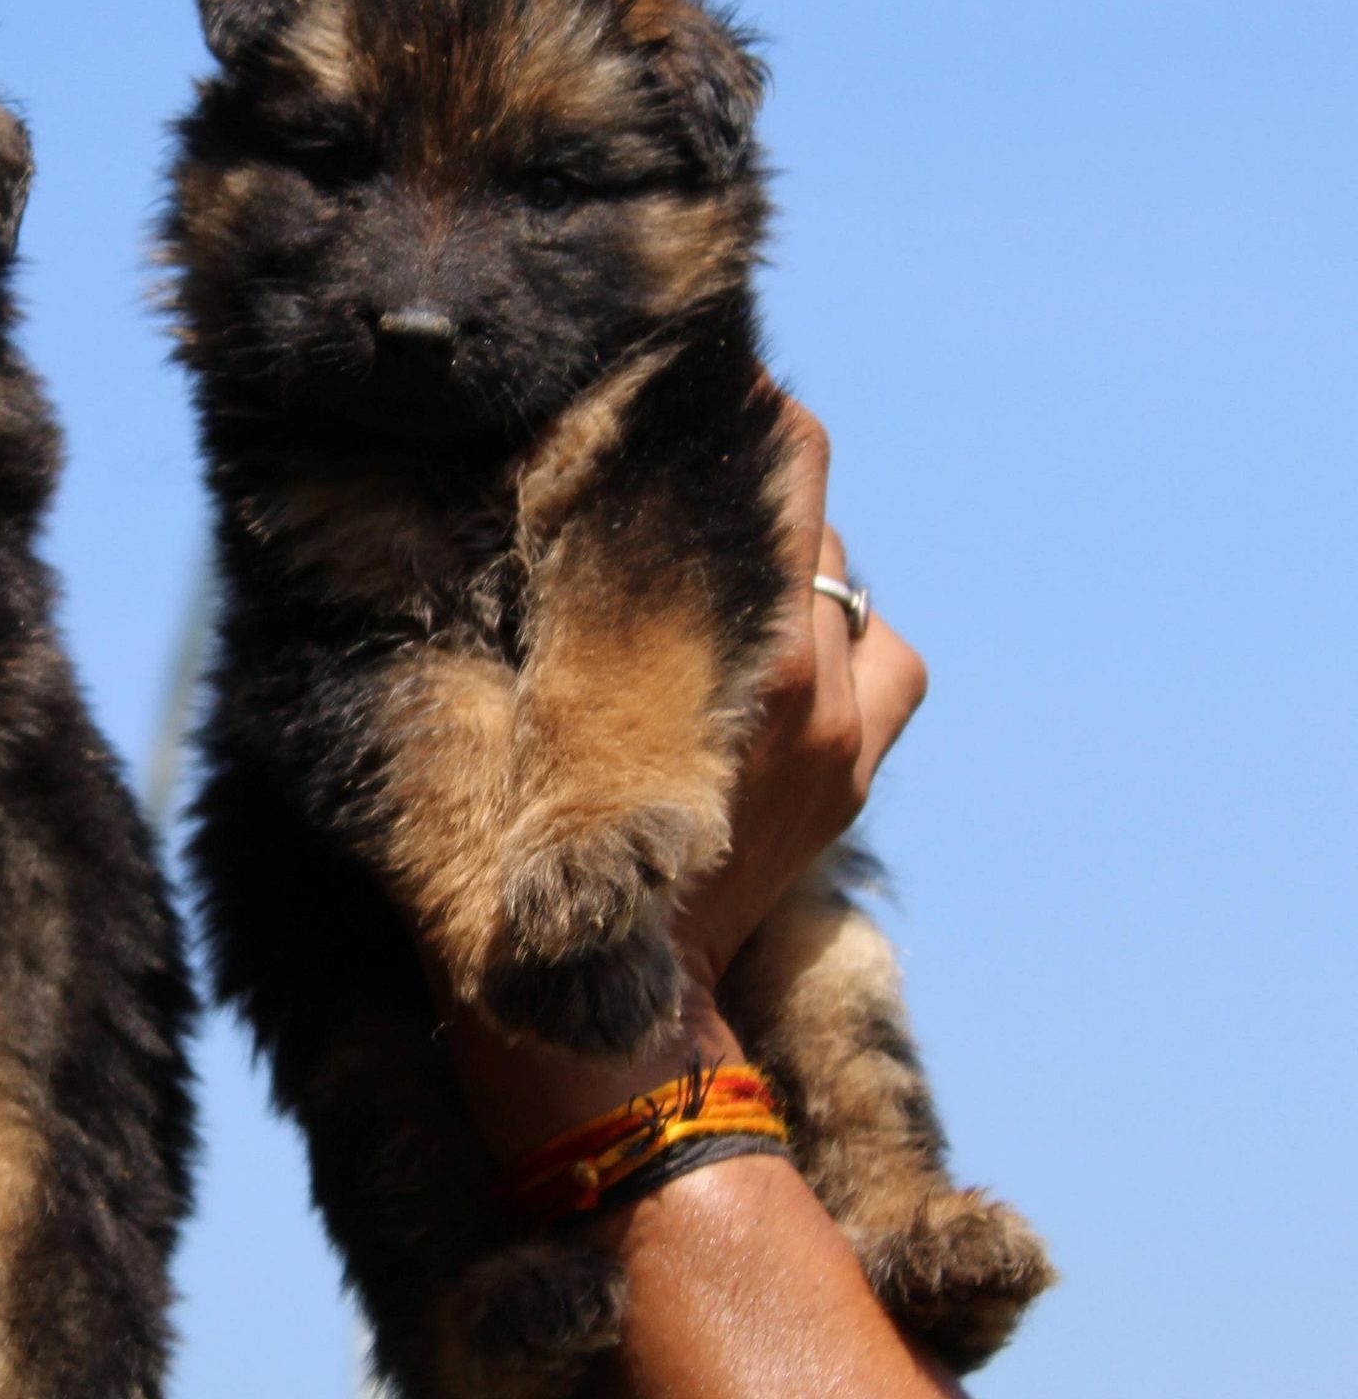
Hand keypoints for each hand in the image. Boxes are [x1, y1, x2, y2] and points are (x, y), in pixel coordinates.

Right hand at [437, 399, 926, 1159]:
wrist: (610, 1014)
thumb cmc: (533, 858)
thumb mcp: (518, 708)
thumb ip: (553, 596)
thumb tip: (552, 476)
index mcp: (752, 654)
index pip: (786, 456)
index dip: (734, 400)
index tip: (676, 384)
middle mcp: (821, 682)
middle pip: (813, 502)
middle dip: (741, 479)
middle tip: (666, 479)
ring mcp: (852, 733)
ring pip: (846, 577)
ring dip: (784, 564)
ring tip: (704, 586)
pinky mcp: (858, 774)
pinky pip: (880, 655)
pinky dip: (836, 642)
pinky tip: (767, 664)